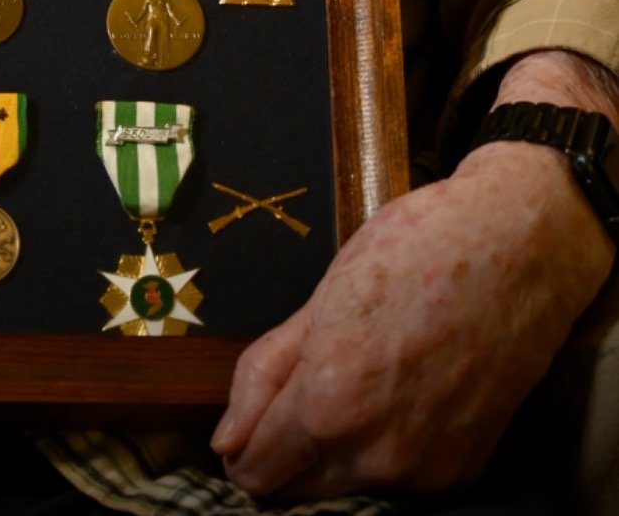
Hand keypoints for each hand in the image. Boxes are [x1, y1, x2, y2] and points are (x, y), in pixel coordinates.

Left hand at [212, 53, 616, 498]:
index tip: (243, 426)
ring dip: (338, 449)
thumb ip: (266, 373)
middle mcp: (377, 454)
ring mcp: (424, 470)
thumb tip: (226, 439)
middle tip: (298, 391)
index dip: (241, 447)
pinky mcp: (462, 470)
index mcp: (330, 403)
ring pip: (349, 483)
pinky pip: (400, 476)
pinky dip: (388, 447)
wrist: (514, 251)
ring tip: (362, 376)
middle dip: (285, 451)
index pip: (257, 469)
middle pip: (299, 488)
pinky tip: (402, 391)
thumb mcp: (320, 300)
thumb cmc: (411, 254)